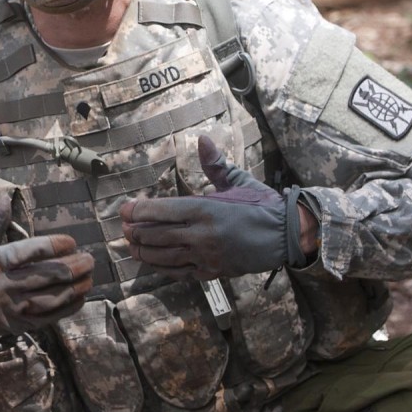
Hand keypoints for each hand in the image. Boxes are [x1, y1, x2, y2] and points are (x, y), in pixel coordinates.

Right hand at [0, 195, 95, 347]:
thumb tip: (6, 199)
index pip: (29, 251)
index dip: (54, 246)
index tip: (71, 241)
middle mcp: (2, 285)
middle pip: (45, 275)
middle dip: (72, 267)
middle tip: (90, 259)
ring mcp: (10, 308)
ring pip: (50, 298)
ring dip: (74, 288)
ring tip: (90, 278)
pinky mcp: (15, 326)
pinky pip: (46, 318)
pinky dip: (66, 308)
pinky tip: (79, 298)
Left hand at [120, 136, 308, 279]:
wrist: (288, 235)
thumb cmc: (261, 205)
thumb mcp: (238, 180)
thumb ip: (215, 163)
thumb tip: (202, 138)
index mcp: (206, 209)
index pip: (161, 211)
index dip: (138, 211)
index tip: (124, 209)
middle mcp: (203, 235)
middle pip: (157, 236)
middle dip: (135, 232)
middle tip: (123, 227)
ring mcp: (207, 256)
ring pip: (165, 257)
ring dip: (144, 252)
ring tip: (131, 246)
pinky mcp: (213, 272)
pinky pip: (181, 272)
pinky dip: (162, 268)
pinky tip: (152, 263)